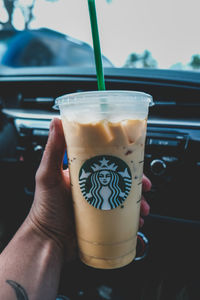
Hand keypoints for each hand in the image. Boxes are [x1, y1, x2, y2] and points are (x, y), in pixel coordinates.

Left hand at [26, 118, 150, 261]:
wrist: (48, 242)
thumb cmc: (45, 209)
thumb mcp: (48, 175)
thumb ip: (52, 149)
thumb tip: (56, 121)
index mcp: (82, 173)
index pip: (106, 159)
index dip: (122, 158)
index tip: (135, 158)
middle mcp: (92, 186)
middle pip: (120, 179)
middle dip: (136, 181)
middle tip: (145, 185)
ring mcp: (99, 204)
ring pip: (125, 198)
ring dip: (139, 201)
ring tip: (144, 207)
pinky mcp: (103, 221)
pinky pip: (123, 217)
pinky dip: (134, 218)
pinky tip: (138, 221)